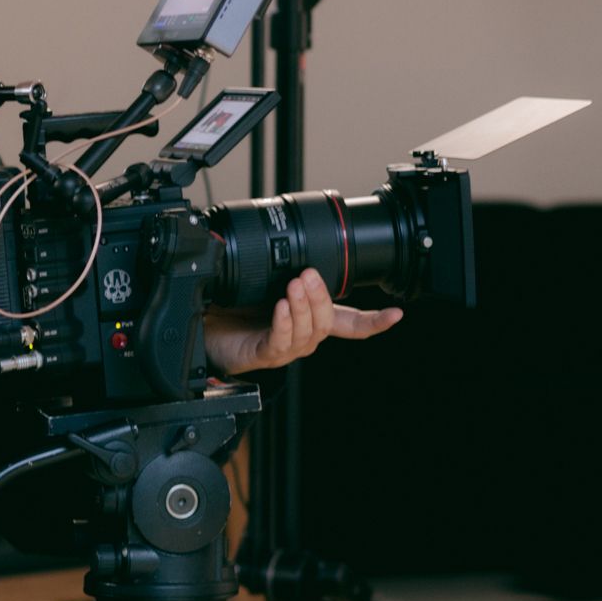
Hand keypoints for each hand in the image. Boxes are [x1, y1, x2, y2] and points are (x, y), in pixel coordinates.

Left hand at [203, 268, 402, 376]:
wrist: (206, 326)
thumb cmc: (237, 306)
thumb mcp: (269, 282)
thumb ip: (291, 269)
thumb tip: (304, 246)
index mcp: (310, 319)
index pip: (350, 323)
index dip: (374, 321)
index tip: (396, 313)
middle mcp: (302, 336)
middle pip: (327, 321)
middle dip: (321, 296)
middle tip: (309, 274)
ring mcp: (285, 347)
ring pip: (307, 332)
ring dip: (303, 307)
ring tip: (293, 286)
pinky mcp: (263, 354)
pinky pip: (280, 343)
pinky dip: (283, 324)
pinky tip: (280, 308)